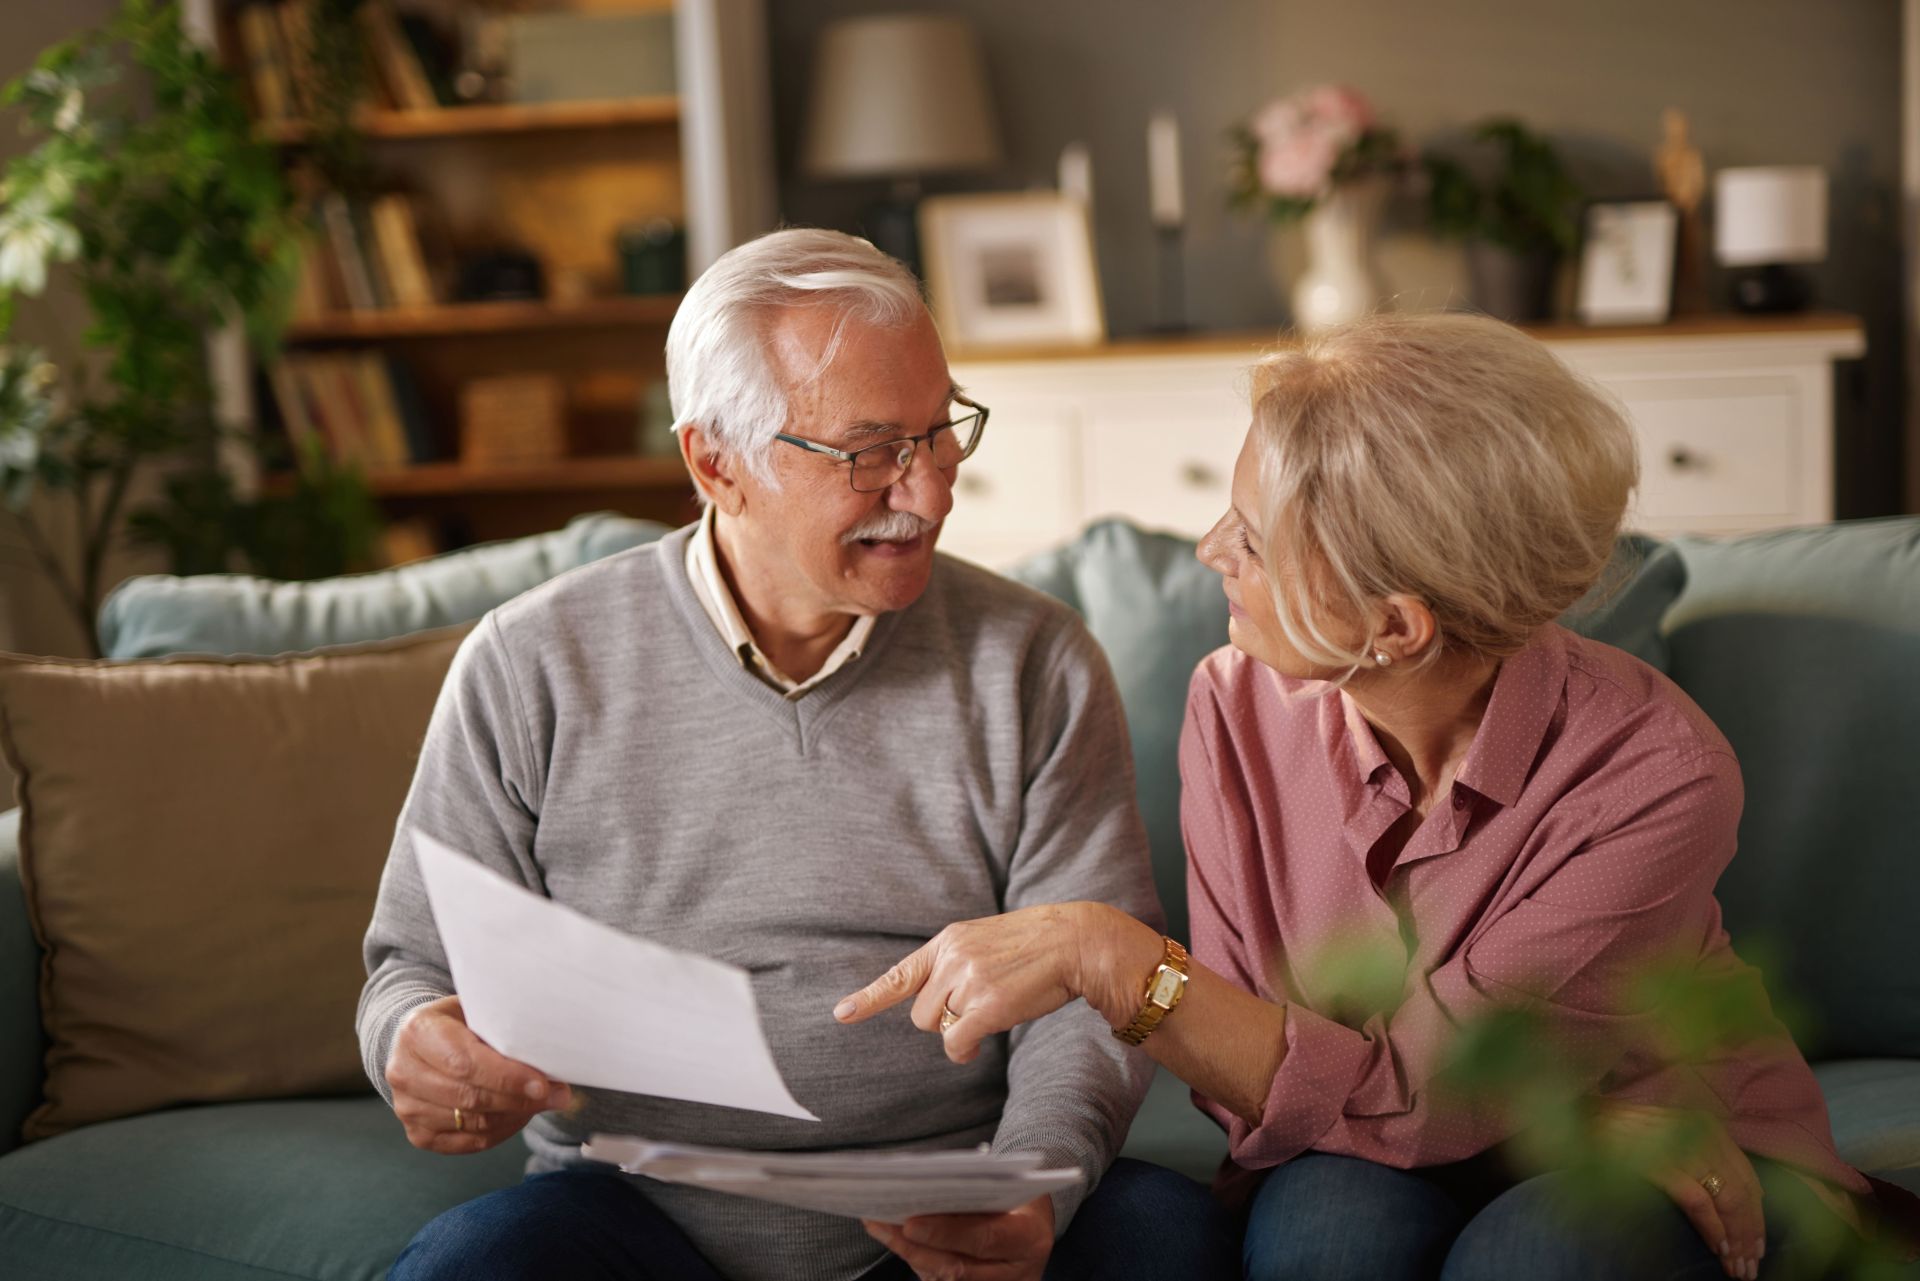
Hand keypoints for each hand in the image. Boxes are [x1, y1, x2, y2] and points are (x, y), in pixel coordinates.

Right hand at [385, 994, 572, 1153]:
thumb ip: (504, 1029)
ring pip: (472, 1124)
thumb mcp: (477, 1010)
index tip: (543, 1084)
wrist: (420, 1041)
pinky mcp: (418, 1135)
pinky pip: (468, 1143)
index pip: (464, 1063)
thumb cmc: (460, 1021)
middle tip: (557, 1096)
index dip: (506, 1077)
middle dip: (519, 1100)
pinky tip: (520, 1115)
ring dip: (515, 1116)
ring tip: (542, 1102)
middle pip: (469, 1098)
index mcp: (417, 1032)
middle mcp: (403, 1072)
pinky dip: (501, 1132)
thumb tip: (551, 1058)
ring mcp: (407, 1107)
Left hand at [834, 903, 1156, 1063]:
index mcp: (949, 941)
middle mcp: (951, 958)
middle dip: (944, 1021)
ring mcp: (966, 981)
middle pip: (920, 1014)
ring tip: (992, 1012)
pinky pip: (957, 1044)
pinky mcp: (984, 1006)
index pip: (901, 973)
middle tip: (978, 1009)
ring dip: (960, 1032)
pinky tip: (985, 1040)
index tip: (841, 1014)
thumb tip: (940, 1006)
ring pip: (938, 1029)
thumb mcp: (987, 942)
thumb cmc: (1036, 947)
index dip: (869, 998)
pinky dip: (967, 1049)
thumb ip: (957, 965)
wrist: (1075, 942)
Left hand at [862, 1192, 1054, 1280]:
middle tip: (883, 1225)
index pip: (984, 1238)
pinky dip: (918, 1262)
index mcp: (1029, 1238)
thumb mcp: (1011, 1187)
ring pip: (947, 1280)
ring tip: (880, 1228)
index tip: (910, 1222)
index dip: (946, 1233)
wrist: (1038, 1227)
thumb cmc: (1020, 1197)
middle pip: (958, 1268)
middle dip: (916, 1248)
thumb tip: (928, 1185)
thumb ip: (980, 1189)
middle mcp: (1017, 1272)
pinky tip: (897, 1241)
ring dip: (910, 1255)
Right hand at [1592, 1100, 1765, 1279]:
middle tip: (1750, 1266)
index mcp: (1706, 1127)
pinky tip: (1716, 1248)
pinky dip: (1712, 1227)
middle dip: (1750, 1233)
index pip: (1747, 1177)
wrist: (1574, 1116)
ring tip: (1737, 1267)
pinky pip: (1697, 1201)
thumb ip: (1695, 1157)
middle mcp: (1701, 1134)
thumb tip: (1725, 1201)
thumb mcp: (1668, 1137)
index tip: (1756, 1245)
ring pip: (1727, 1199)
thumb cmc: (1617, 1130)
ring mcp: (1682, 1146)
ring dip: (1736, 1238)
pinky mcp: (1661, 1162)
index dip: (1756, 1215)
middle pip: (1742, 1192)